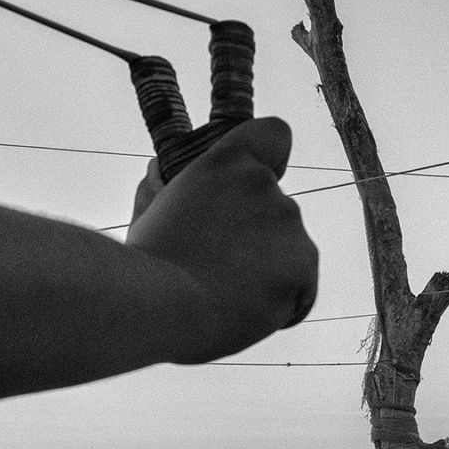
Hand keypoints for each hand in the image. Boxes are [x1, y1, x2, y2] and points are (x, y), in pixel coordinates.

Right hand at [127, 116, 319, 361]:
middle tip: (218, 270)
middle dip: (258, 241)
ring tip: (224, 296)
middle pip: (278, 213)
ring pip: (290, 255)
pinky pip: (301, 292)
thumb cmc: (145, 267)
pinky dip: (282, 307)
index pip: (273, 134)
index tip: (266, 174)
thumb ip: (163, 193)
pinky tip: (245, 314)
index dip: (273, 156)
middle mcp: (264, 185)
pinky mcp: (304, 264)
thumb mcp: (149, 215)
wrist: (156, 307)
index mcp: (225, 164)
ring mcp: (289, 224)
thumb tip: (156, 172)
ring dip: (269, 275)